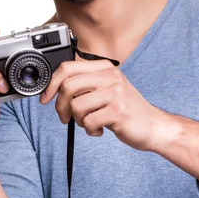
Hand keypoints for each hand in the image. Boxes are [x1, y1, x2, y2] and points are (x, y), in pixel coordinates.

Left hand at [40, 60, 164, 150]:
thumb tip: (54, 89)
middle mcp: (109, 76)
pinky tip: (100, 129)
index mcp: (104, 67)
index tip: (45, 98)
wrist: (153, 126)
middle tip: (64, 117)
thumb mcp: (107, 88)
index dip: (51, 84)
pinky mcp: (117, 111)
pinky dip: (90, 130)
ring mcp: (114, 93)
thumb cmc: (126, 109)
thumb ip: (85, 84)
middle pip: (68, 86)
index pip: (67, 67)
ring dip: (78, 120)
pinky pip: (88, 122)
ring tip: (91, 122)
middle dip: (60, 106)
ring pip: (76, 106)